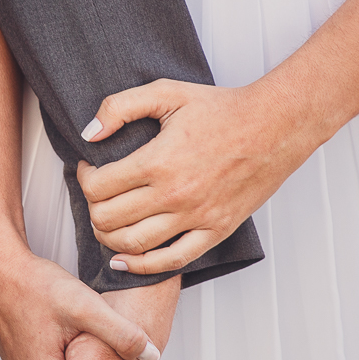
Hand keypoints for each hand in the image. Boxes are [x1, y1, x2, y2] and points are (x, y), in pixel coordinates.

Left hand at [77, 78, 318, 274]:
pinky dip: (141, 266)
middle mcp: (174, 194)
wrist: (274, 126)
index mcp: (158, 161)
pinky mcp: (215, 231)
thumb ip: (121, 106)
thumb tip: (89, 133)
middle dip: (92, 209)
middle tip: (96, 196)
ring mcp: (195, 217)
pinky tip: (124, 260)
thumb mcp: (167, 92)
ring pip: (133, 244)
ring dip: (108, 238)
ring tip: (106, 222)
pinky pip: (171, 261)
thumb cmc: (222, 109)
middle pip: (109, 219)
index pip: (98, 186)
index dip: (84, 178)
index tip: (89, 168)